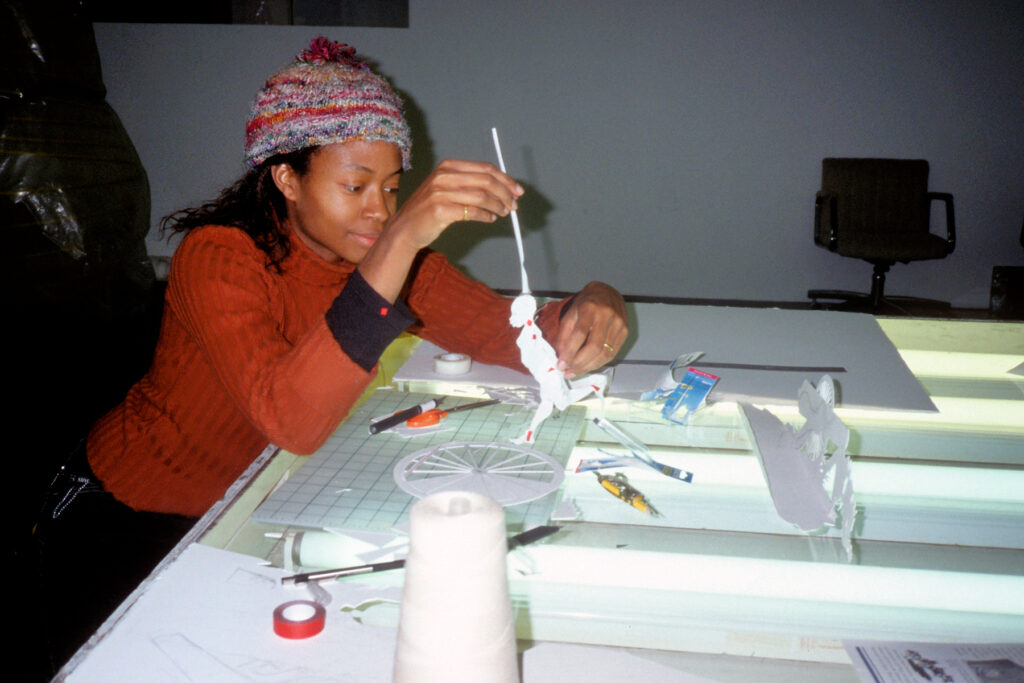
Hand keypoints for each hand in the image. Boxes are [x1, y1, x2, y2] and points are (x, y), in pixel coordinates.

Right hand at [384, 159, 522, 250]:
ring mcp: (441, 193)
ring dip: (498, 206)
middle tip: (514, 205)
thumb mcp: (445, 188)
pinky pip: (472, 212)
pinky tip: (491, 219)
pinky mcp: (440, 211)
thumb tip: (501, 189)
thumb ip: (469, 184)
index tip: (517, 190)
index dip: (505, 179)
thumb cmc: (428, 209)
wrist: (405, 228)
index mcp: (448, 167)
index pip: (485, 169)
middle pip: (486, 181)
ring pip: (481, 197)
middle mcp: (444, 176)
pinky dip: (486, 216)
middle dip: (505, 193)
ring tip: (504, 213)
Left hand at [554, 282, 627, 377]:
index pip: (580, 334)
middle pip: (594, 347)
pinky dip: (598, 363)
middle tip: (568, 372)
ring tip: (575, 372)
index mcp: (590, 308)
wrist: (607, 292)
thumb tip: (561, 357)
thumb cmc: (586, 304)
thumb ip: (564, 335)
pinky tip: (588, 366)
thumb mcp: (570, 314)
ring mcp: (619, 323)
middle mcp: (607, 315)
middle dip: (579, 363)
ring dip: (588, 367)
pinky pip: (612, 353)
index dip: (570, 352)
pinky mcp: (625, 331)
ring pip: (605, 353)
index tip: (561, 365)